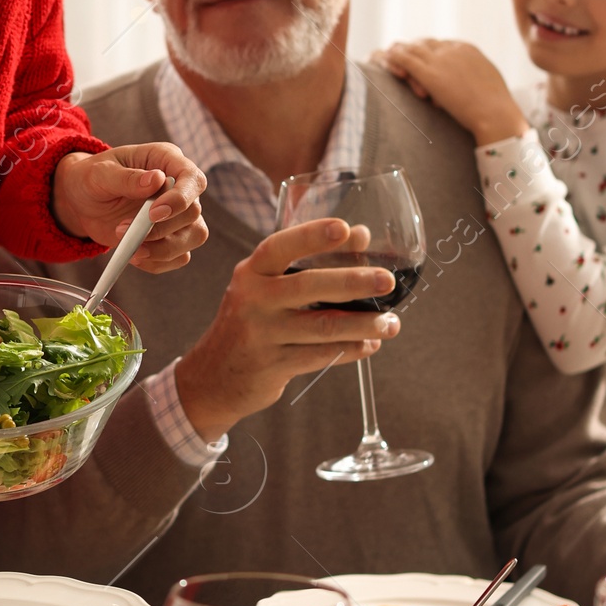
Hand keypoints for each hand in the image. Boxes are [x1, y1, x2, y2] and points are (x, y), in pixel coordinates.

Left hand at [52, 143, 207, 271]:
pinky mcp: (170, 237)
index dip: (180, 199)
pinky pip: (179, 256)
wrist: (81, 202)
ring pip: (194, 236)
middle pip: (193, 212)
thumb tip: (157, 180)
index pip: (192, 179)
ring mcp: (177, 214)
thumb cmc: (91, 178)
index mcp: (166, 160)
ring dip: (163, 249)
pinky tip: (133, 255)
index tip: (153, 214)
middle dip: (160, 228)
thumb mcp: (99, 173)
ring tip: (131, 249)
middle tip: (123, 228)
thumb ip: (126, 177)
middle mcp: (178, 187)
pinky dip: (157, 262)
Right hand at [173, 218, 402, 441]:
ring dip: (362, 324)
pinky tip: (369, 344)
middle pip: (308, 286)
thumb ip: (310, 262)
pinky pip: (321, 355)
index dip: (313, 235)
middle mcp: (252, 299)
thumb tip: (361, 235)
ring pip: (322, 326)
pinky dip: (351, 349)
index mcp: (251, 273)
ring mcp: (261, 334)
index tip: (347, 228)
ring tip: (392, 323)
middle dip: (353, 281)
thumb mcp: (267, 288)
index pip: (281, 246)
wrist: (213, 376)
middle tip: (387, 281)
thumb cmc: (251, 322)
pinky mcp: (272, 366)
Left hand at [378, 39, 528, 146]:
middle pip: (423, 43)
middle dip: (412, 53)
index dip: (428, 53)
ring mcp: (440, 59)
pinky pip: (403, 58)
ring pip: (410, 48)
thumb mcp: (487, 82)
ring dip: (398, 56)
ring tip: (386, 61)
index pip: (440, 44)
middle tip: (402, 65)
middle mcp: (452, 48)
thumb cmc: (496, 106)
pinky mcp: (429, 72)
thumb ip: (474, 77)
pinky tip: (383, 61)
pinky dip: (392, 59)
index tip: (421, 63)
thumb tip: (470, 83)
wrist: (495, 112)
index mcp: (467, 49)